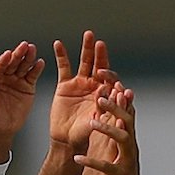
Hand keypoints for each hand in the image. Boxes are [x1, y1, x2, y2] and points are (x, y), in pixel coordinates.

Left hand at [0, 41, 45, 137]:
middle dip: (17, 54)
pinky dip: (36, 69)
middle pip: (11, 63)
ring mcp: (15, 80)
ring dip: (28, 57)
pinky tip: (40, 62)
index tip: (8, 54)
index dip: (2, 61)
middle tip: (24, 46)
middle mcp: (3, 77)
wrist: (2, 129)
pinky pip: (32, 75)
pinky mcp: (26, 86)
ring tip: (32, 49)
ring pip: (22, 66)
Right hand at [50, 30, 116, 153]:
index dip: (109, 75)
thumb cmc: (85, 134)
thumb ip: (108, 108)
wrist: (67, 140)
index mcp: (105, 94)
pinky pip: (64, 67)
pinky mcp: (65, 84)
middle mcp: (94, 86)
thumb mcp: (99, 122)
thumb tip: (115, 94)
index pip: (110, 79)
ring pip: (85, 62)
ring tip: (88, 35)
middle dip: (100, 54)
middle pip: (99, 65)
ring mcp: (80, 83)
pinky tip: (58, 44)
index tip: (105, 74)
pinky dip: (61, 55)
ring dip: (87, 48)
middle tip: (100, 43)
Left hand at [75, 88, 146, 174]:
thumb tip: (109, 110)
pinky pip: (106, 167)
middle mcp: (130, 147)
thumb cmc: (121, 174)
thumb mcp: (116, 149)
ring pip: (122, 139)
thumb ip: (113, 131)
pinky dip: (92, 162)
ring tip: (92, 122)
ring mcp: (127, 161)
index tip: (109, 80)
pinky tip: (77, 159)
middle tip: (101, 96)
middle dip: (115, 107)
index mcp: (127, 139)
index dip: (120, 97)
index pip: (126, 112)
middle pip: (127, 120)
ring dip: (108, 129)